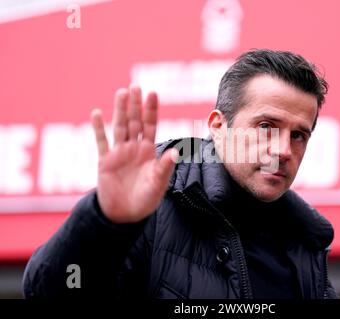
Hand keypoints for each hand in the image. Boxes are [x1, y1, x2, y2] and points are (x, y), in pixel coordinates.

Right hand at [90, 84, 177, 223]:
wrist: (125, 215)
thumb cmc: (146, 200)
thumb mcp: (158, 183)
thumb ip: (165, 167)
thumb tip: (176, 151)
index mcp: (149, 152)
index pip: (150, 126)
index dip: (151, 110)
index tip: (152, 92)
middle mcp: (134, 149)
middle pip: (134, 122)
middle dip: (135, 105)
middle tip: (135, 86)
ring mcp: (119, 153)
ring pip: (119, 127)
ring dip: (119, 110)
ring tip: (121, 92)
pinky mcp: (105, 162)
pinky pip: (101, 142)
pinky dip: (98, 129)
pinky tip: (97, 114)